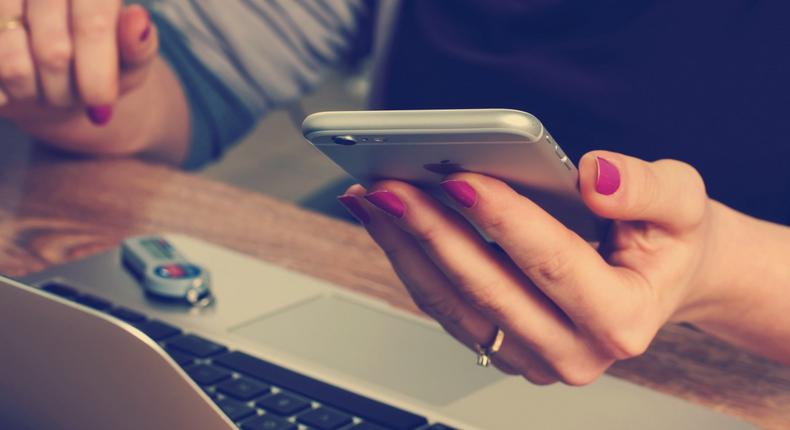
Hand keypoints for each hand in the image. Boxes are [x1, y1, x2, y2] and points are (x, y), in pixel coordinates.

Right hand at [0, 1, 157, 126]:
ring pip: (13, 64)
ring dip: (34, 94)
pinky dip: (6, 94)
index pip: (93, 24)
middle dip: (66, 91)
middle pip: (53, 52)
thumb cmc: (102, 64)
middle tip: (72, 97)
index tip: (101, 105)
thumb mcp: (132, 60)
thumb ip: (139, 45)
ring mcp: (4, 2)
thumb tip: (137, 22)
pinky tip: (15, 91)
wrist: (58, 74)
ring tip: (47, 90)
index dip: (98, 73)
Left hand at [339, 151, 722, 384]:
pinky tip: (389, 223)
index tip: (459, 178)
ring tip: (374, 199)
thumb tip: (594, 177)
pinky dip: (412, 262)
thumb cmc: (668, 240)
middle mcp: (575, 352)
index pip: (552, 264)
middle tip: (390, 186)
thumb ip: (646, 188)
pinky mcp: (504, 348)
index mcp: (623, 319)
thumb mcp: (682, 202)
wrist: (660, 277)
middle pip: (488, 289)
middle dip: (433, 232)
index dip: (503, 220)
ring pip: (454, 304)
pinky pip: (446, 308)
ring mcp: (533, 358)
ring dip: (407, 248)